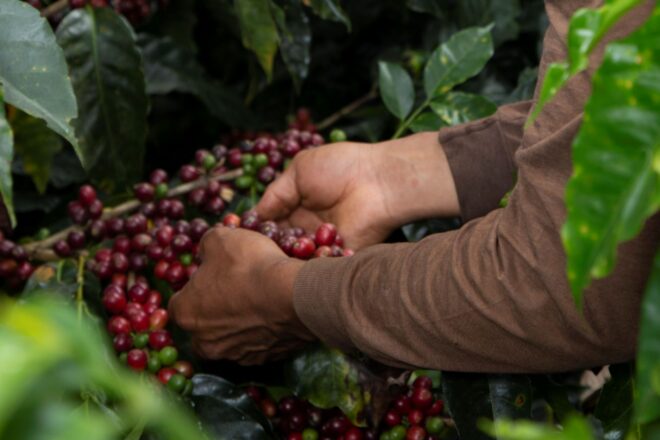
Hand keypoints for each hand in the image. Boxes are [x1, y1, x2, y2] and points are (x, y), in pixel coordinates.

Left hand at [168, 226, 314, 364]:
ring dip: (238, 323)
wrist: (293, 295)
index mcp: (186, 314)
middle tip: (234, 288)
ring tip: (258, 299)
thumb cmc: (249, 266)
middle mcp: (205, 342)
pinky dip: (261, 332)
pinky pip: (257, 344)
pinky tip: (274, 312)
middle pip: (203, 325)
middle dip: (214, 310)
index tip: (212, 276)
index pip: (179, 302)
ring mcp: (235, 355)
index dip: (195, 287)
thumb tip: (206, 251)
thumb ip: (206, 245)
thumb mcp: (221, 240)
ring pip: (229, 338)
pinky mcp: (263, 360)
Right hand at [256, 132, 459, 249]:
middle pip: (279, 246)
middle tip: (251, 250)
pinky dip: (305, 263)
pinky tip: (297, 255)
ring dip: (284, 255)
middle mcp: (307, 228)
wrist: (378, 181)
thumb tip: (253, 217)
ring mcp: (321, 244)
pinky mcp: (337, 257)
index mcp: (297, 207)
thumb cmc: (341, 167)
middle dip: (266, 248)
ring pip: (293, 259)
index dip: (255, 231)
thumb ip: (275, 194)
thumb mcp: (299, 170)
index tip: (238, 237)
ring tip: (274, 251)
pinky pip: (315, 266)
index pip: (270, 226)